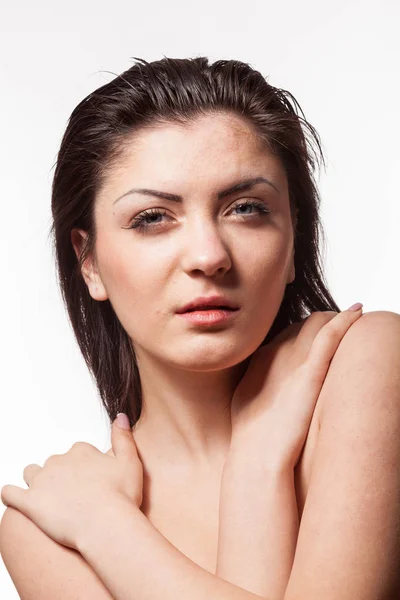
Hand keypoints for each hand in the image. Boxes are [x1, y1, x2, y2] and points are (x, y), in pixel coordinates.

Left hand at [0, 413, 142, 549]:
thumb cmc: (122, 498)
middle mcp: (59, 461)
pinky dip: (11, 495)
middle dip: (61, 476)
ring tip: (49, 499)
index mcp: (81, 451)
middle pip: (54, 463)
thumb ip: (123, 437)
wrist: (107, 525)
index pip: (77, 452)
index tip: (92, 481)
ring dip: (36, 482)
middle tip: (74, 496)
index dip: (84, 467)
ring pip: (31, 473)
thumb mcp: (131, 461)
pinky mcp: (30, 502)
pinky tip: (19, 501)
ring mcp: (43, 481)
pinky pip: (9, 493)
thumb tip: (119, 415)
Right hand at [230, 307, 363, 469]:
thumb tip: (272, 386)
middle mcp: (275, 351)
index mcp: (260, 358)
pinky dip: (345, 320)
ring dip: (335, 320)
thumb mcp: (249, 402)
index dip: (305, 334)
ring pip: (317, 322)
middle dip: (321, 325)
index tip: (320, 342)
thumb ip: (261, 385)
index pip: (287, 333)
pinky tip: (358, 311)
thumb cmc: (254, 438)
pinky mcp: (310, 371)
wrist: (256, 455)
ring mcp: (292, 358)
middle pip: (303, 324)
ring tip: (352, 322)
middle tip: (340, 332)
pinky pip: (330, 334)